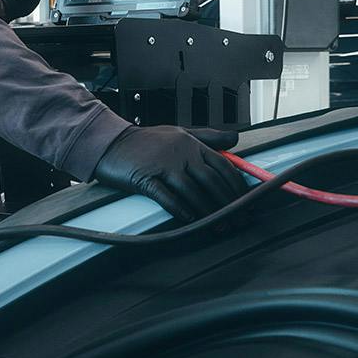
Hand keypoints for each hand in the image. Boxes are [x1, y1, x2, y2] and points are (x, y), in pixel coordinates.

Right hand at [93, 125, 246, 221]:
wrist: (111, 142)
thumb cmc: (147, 140)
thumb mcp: (180, 132)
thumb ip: (209, 136)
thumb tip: (235, 139)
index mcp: (192, 143)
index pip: (222, 165)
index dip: (236, 185)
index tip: (245, 201)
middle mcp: (181, 154)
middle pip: (212, 181)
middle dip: (228, 203)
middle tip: (238, 219)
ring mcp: (163, 166)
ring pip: (193, 191)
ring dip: (208, 211)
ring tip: (219, 226)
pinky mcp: (145, 178)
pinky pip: (167, 197)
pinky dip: (181, 210)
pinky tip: (191, 220)